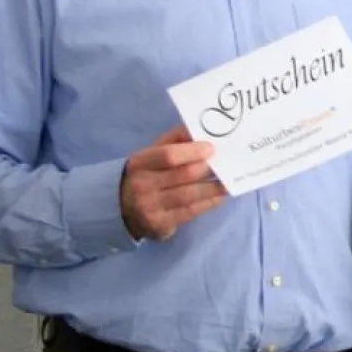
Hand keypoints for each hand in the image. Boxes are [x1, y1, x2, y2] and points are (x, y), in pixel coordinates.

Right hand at [120, 126, 226, 240]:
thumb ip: (176, 139)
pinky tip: (220, 196)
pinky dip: (210, 202)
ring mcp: (150, 208)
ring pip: (190, 195)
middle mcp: (142, 186)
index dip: (193, 151)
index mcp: (140, 163)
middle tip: (227, 163)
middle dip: (208, 169)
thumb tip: (202, 127)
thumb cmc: (147, 173)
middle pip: (184, 175)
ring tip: (228, 180)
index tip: (212, 148)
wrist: (123, 207)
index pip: (168, 155)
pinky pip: (191, 212)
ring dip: (214, 187)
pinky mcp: (161, 225)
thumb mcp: (153, 153)